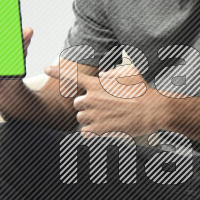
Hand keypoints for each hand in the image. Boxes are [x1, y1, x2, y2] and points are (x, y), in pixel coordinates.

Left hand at [44, 61, 165, 136]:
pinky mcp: (99, 129)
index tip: (45, 68)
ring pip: (81, 118)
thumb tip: (104, 76)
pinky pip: (85, 132)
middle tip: (103, 107)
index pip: (72, 76)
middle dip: (87, 106)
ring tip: (108, 118)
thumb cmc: (144, 91)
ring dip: (91, 119)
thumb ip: (113, 72)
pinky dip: (92, 131)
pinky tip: (105, 128)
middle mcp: (92, 98)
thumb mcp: (130, 73)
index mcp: (97, 84)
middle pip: (77, 104)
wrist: (153, 110)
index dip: (57, 72)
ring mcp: (94, 114)